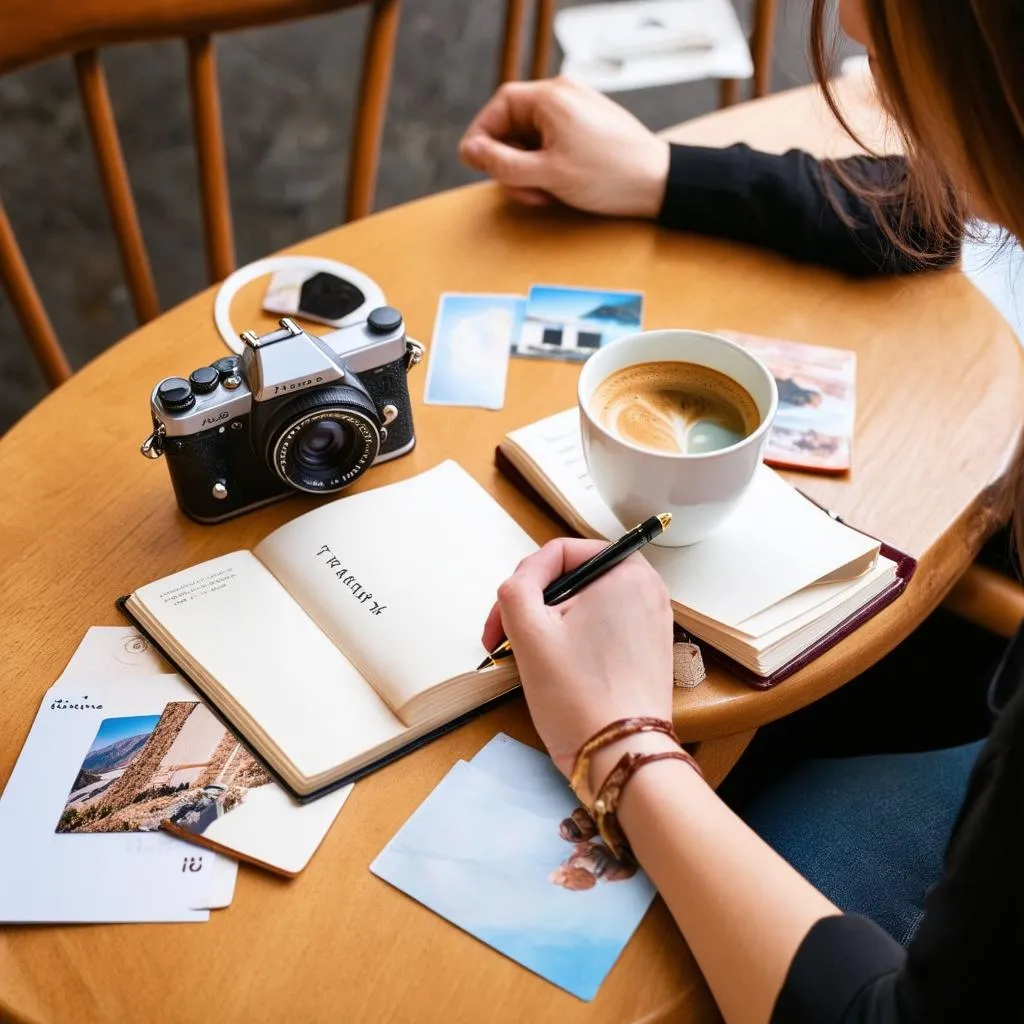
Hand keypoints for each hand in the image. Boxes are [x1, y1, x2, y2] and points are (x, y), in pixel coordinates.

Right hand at [459, 77, 669, 217]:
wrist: (659, 183)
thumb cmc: (610, 176)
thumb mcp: (547, 175)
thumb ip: (503, 163)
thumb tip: (471, 152)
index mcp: (551, 97)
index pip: (499, 106)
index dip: (481, 136)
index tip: (473, 163)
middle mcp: (563, 95)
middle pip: (514, 124)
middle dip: (511, 162)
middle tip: (523, 191)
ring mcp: (576, 110)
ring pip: (531, 138)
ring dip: (529, 170)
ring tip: (547, 193)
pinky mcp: (586, 127)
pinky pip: (551, 143)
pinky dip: (547, 166)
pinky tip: (560, 187)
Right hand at [483, 538, 674, 777]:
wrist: (620, 756)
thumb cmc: (578, 694)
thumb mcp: (529, 630)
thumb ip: (515, 587)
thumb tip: (522, 581)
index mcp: (628, 571)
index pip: (559, 553)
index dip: (521, 582)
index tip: (501, 620)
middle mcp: (649, 589)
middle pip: (572, 578)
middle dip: (533, 606)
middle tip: (507, 640)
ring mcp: (652, 621)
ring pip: (584, 605)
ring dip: (549, 625)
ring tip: (528, 658)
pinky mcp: (648, 650)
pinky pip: (601, 628)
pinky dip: (573, 641)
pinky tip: (556, 670)